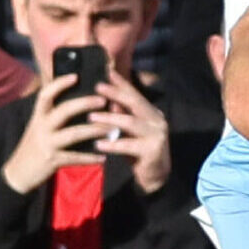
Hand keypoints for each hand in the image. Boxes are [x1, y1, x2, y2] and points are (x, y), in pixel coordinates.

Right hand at [0, 73, 109, 192]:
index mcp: (39, 116)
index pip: (46, 94)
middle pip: (64, 110)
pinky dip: (90, 157)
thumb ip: (53, 115)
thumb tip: (78, 101)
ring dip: (94, 130)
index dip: (60, 84)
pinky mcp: (52, 160)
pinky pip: (75, 157)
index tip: (75, 76)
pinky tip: (103, 157)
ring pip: (74, 134)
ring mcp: (47, 143)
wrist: (19, 173)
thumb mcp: (40, 127)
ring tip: (111, 129)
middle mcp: (41, 127)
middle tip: (103, 100)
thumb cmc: (35, 145)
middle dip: (85, 103)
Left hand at [91, 71, 172, 193]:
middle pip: (135, 102)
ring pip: (130, 122)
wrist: (155, 177)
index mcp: (151, 112)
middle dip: (115, 93)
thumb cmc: (139, 152)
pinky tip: (98, 144)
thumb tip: (106, 99)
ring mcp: (157, 135)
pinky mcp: (153, 150)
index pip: (135, 94)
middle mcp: (157, 120)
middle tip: (97, 87)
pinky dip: (112, 144)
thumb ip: (122, 115)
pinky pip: (129, 145)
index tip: (107, 71)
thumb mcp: (129, 131)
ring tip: (91, 117)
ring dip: (109, 119)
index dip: (121, 82)